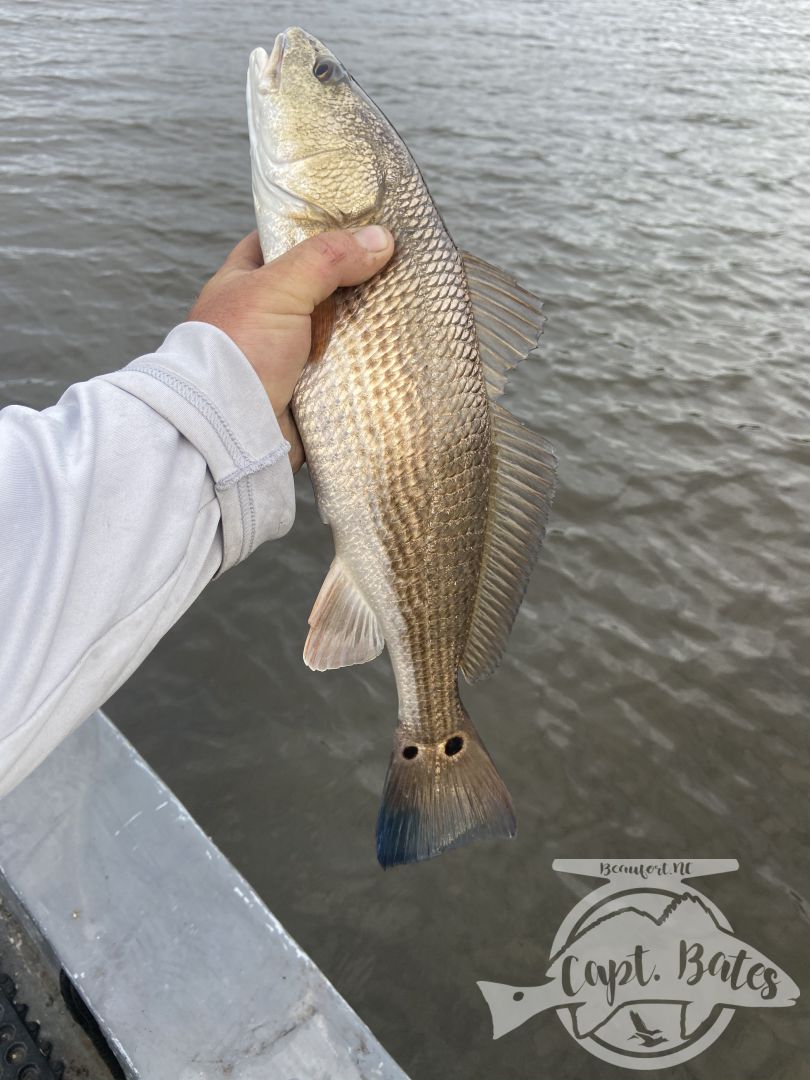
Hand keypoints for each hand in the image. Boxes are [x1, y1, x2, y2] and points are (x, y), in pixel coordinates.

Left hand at [188, 225, 394, 470]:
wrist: (230, 432)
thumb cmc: (238, 352)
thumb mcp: (277, 290)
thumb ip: (326, 259)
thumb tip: (381, 239)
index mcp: (245, 283)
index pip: (280, 241)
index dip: (317, 228)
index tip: (361, 220)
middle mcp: (265, 318)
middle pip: (319, 287)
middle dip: (355, 280)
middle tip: (398, 263)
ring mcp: (288, 357)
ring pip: (338, 331)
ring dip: (367, 326)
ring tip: (410, 304)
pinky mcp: (309, 392)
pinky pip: (346, 372)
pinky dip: (368, 365)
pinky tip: (400, 350)